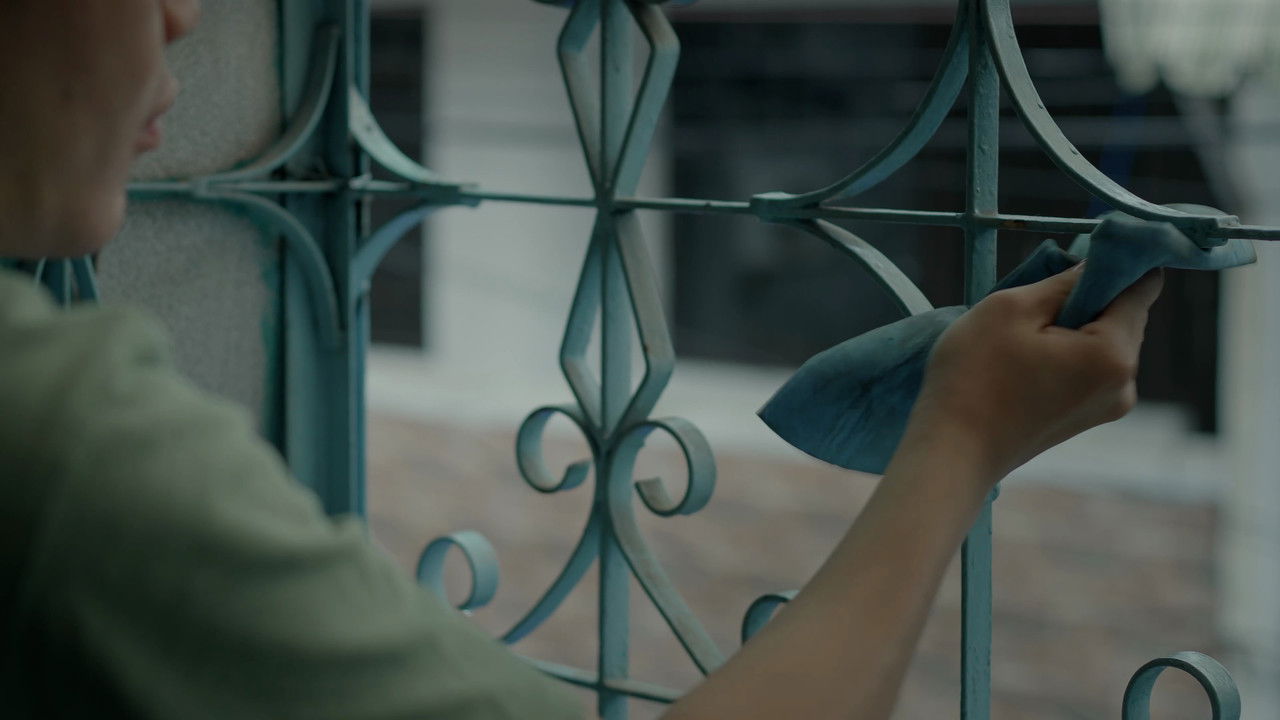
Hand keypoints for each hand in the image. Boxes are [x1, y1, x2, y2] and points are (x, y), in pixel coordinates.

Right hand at [904, 263, 1163, 481]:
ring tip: (1018, 339)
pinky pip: (1087, 369)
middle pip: (1122, 316)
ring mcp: (1107, 407)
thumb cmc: (974, 377)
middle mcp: (1125, 384)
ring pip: (1102, 343)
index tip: (1079, 254)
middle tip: (1030, 304)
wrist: (951, 453)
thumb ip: (1064, 281)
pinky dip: (1063, 354)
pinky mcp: (1084, 419)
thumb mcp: (1012, 308)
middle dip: (1086, 299)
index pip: (1143, 286)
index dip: (1117, 261)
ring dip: (1070, 328)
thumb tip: (1096, 266)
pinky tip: (1021, 362)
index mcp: (1115, 354)